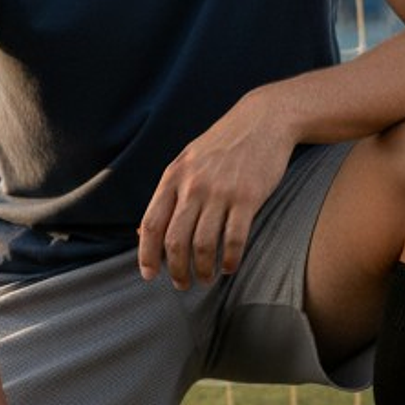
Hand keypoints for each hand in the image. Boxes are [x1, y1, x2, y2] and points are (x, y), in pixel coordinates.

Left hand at [137, 91, 296, 287]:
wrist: (263, 120)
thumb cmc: (222, 145)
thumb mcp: (187, 161)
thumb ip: (167, 194)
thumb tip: (142, 231)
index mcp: (173, 177)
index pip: (151, 224)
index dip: (147, 254)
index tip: (150, 275)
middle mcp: (193, 186)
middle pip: (175, 240)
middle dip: (176, 270)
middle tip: (182, 284)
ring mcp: (220, 192)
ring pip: (203, 244)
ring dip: (203, 269)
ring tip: (207, 279)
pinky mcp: (247, 197)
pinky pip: (234, 239)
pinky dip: (230, 259)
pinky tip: (229, 267)